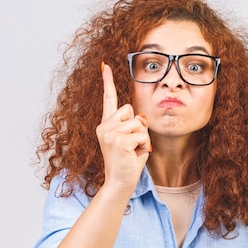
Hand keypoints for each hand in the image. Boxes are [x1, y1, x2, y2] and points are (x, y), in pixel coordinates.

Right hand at [97, 63, 150, 196]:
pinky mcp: (117, 141)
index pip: (108, 99)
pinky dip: (143, 146)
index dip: (108, 82)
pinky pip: (141, 135)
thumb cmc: (127, 163)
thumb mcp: (133, 140)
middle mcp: (104, 126)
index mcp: (106, 125)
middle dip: (138, 127)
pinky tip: (134, 155)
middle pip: (131, 110)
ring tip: (133, 151)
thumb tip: (141, 117)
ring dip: (142, 138)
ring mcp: (108, 133)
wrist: (119, 182)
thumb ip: (135, 125)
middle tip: (132, 145)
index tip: (104, 65)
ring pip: (138, 123)